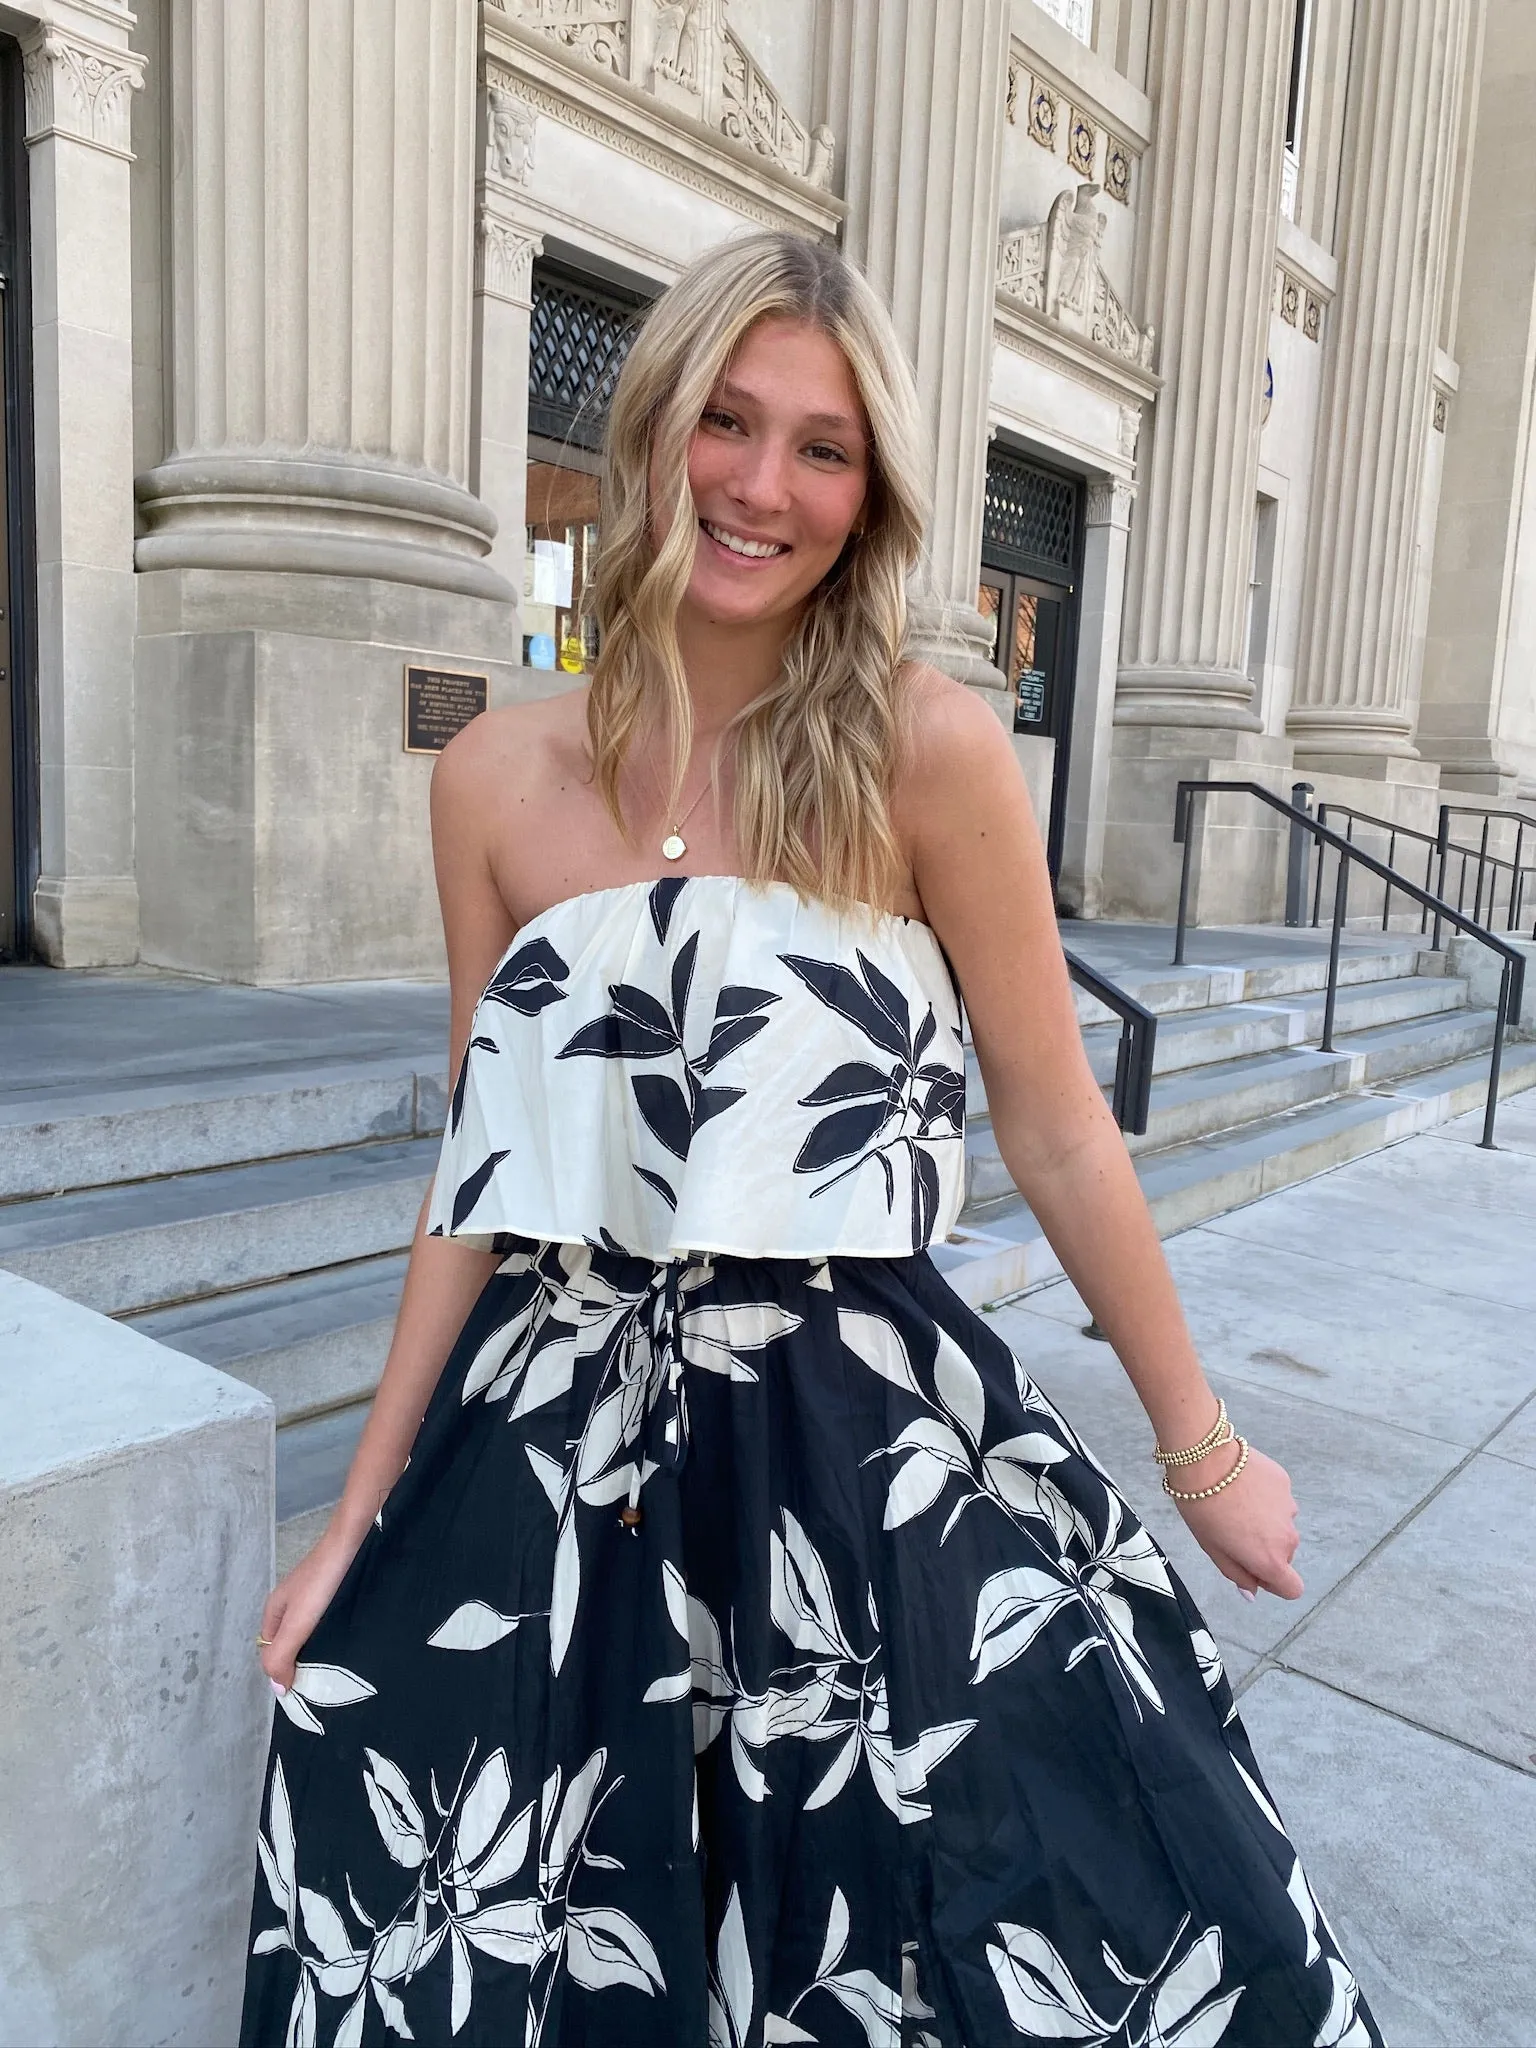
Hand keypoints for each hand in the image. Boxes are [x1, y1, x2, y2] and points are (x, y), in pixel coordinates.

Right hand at [258, 1529, 361, 1691]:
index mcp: (274, 1610)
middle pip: (290, 1643)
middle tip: (326, 1678)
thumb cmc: (322, 1581)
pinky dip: (335, 1632)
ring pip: (311, 1632)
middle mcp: (290, 1603)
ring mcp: (312, 1596)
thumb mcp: (296, 1623)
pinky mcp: (333, 1590)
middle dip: (303, 1661)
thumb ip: (281, 1655)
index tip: (306, 1686)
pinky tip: (349, 1638)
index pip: (271, 1653)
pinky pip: (328, 1620)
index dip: (284, 1670)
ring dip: (322, 1647)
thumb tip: (278, 1689)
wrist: (354, 1538)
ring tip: (340, 1661)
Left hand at [1171, 1442, 1303, 1600]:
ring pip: (1281, 1525)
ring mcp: (1289, 1507)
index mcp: (1270, 1560)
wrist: (1205, 1460)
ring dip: (1266, 1522)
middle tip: (1233, 1531)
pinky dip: (1265, 1499)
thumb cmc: (1203, 1508)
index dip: (1273, 1584)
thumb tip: (1252, 1592)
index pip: (1292, 1589)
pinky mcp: (1285, 1483)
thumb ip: (1237, 1574)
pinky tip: (1241, 1486)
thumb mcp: (1213, 1549)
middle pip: (1284, 1555)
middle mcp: (1288, 1537)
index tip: (1252, 1569)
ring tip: (1235, 1505)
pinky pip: (1279, 1500)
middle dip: (1264, 1550)